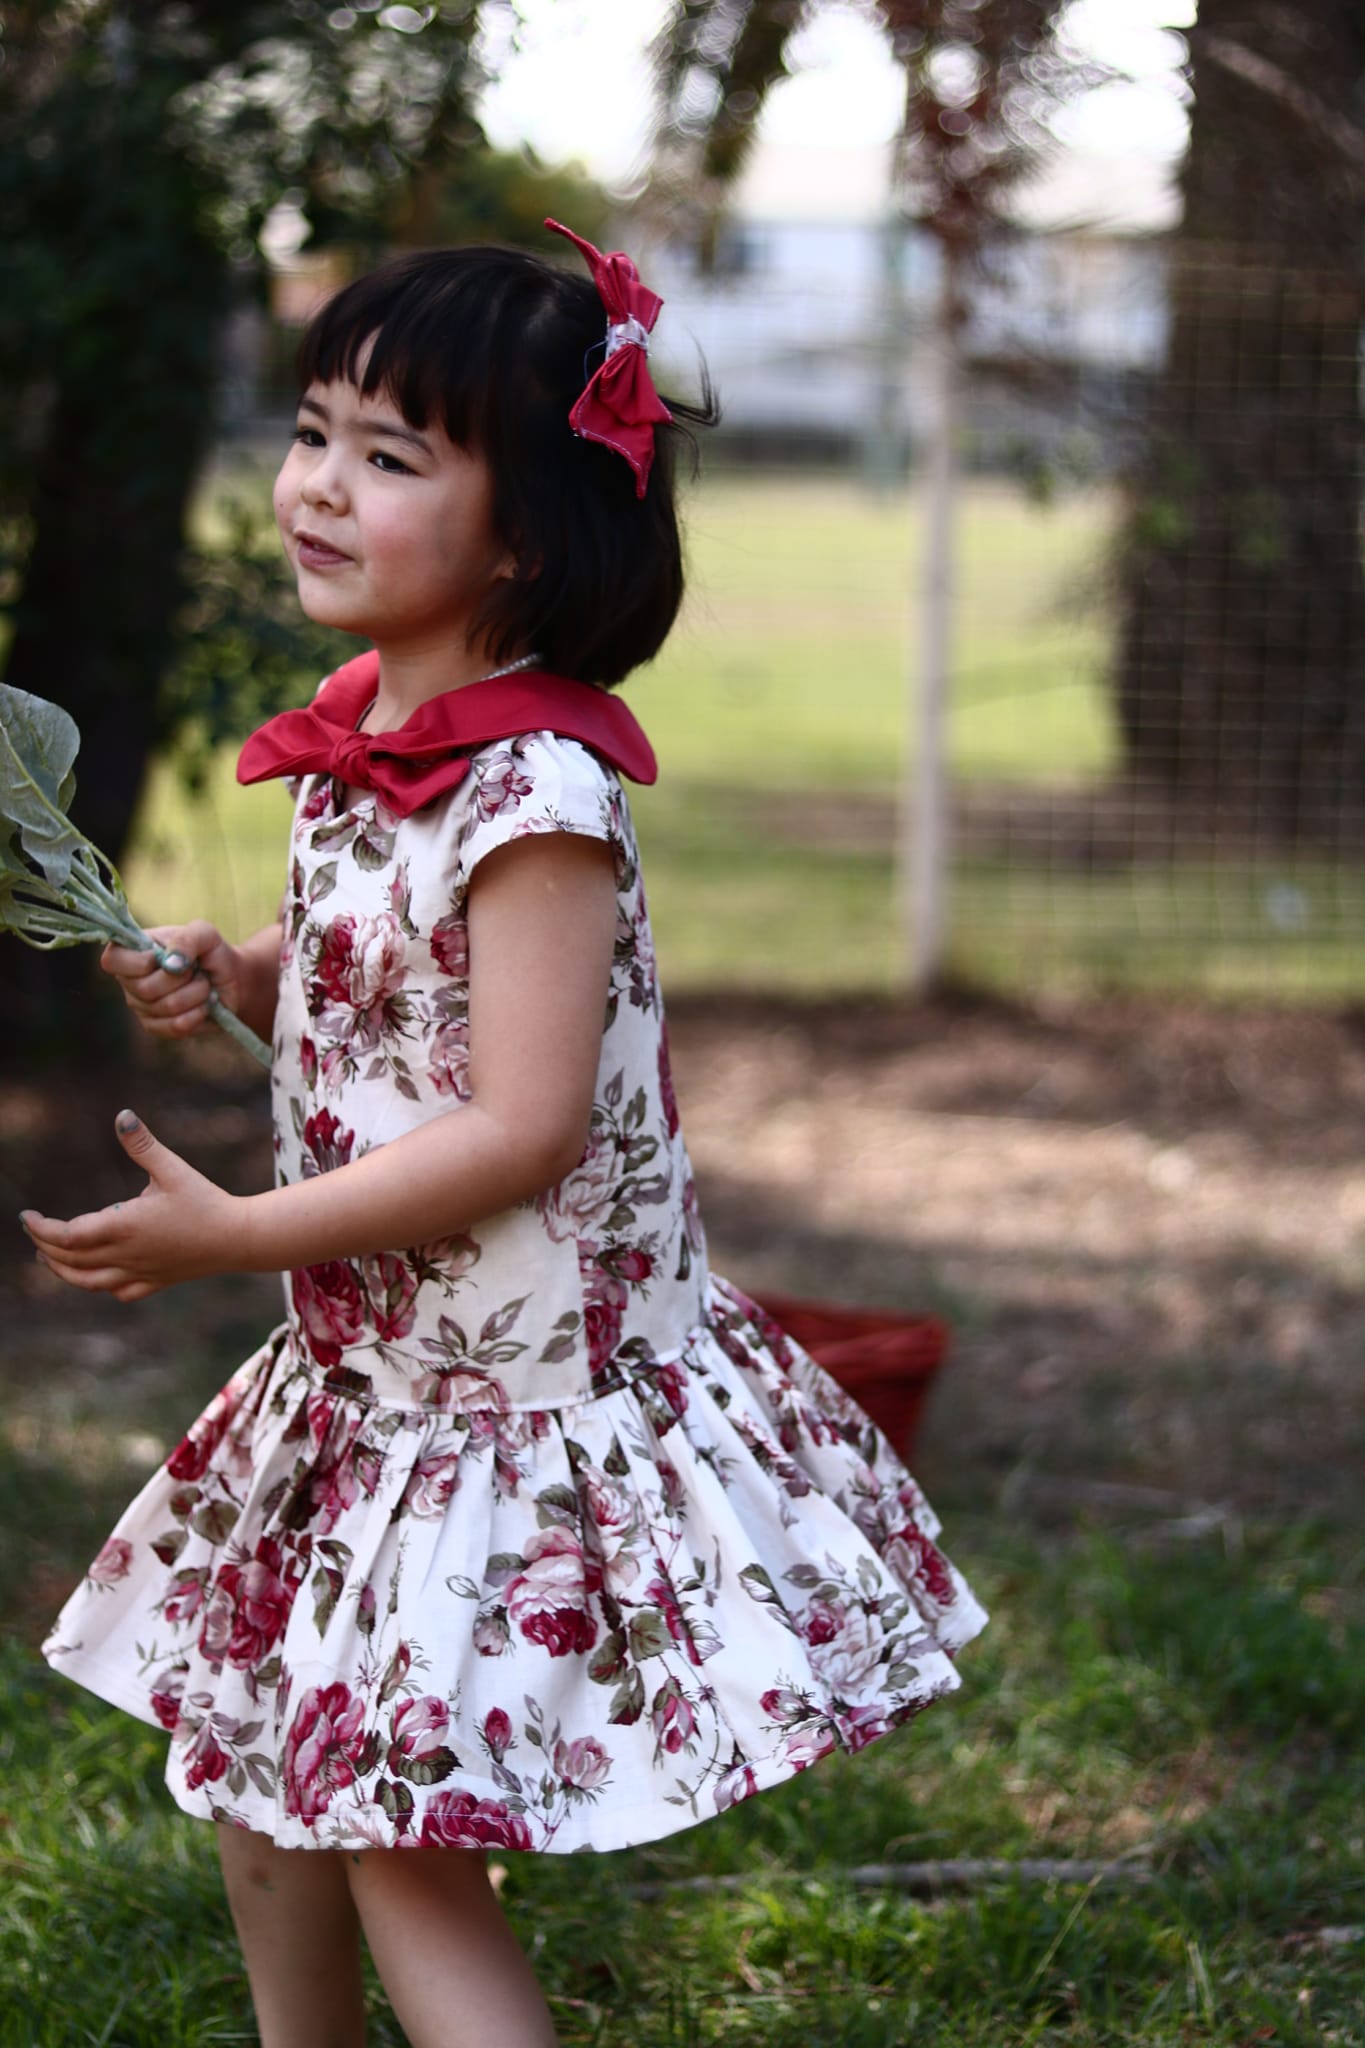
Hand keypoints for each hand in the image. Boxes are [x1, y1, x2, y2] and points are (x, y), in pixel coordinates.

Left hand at [20, 1111, 241, 1300]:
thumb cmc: (207, 1200)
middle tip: (34, 1230)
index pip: (67, 1235)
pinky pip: (119, 1291)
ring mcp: (140, 1271)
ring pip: (89, 1281)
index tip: (28, 1216)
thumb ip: (143, 1144)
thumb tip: (122, 1115)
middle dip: (45, 1246)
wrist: (239, 1237)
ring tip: (49, 1259)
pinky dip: (100, 1285)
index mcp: (125, 1226)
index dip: (41, 1229)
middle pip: (70, 1260)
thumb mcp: (173, 1169)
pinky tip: (97, 1275)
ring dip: (63, 1271)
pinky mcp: (156, 1281)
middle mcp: (127, 1254)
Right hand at [100, 920, 241, 1039]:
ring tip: (202, 985)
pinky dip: (199, 1012)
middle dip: (182, 978)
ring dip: (196, 994)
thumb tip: (170, 964)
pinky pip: (176, 1026)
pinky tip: (203, 1004)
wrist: (230, 981)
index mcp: (131, 951)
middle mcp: (129, 980)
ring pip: (166, 1007)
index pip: (112, 960)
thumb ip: (187, 939)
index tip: (163, 956)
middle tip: (195, 970)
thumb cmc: (211, 954)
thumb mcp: (205, 935)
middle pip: (145, 988)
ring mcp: (141, 1007)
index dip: (140, 962)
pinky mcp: (156, 1027)